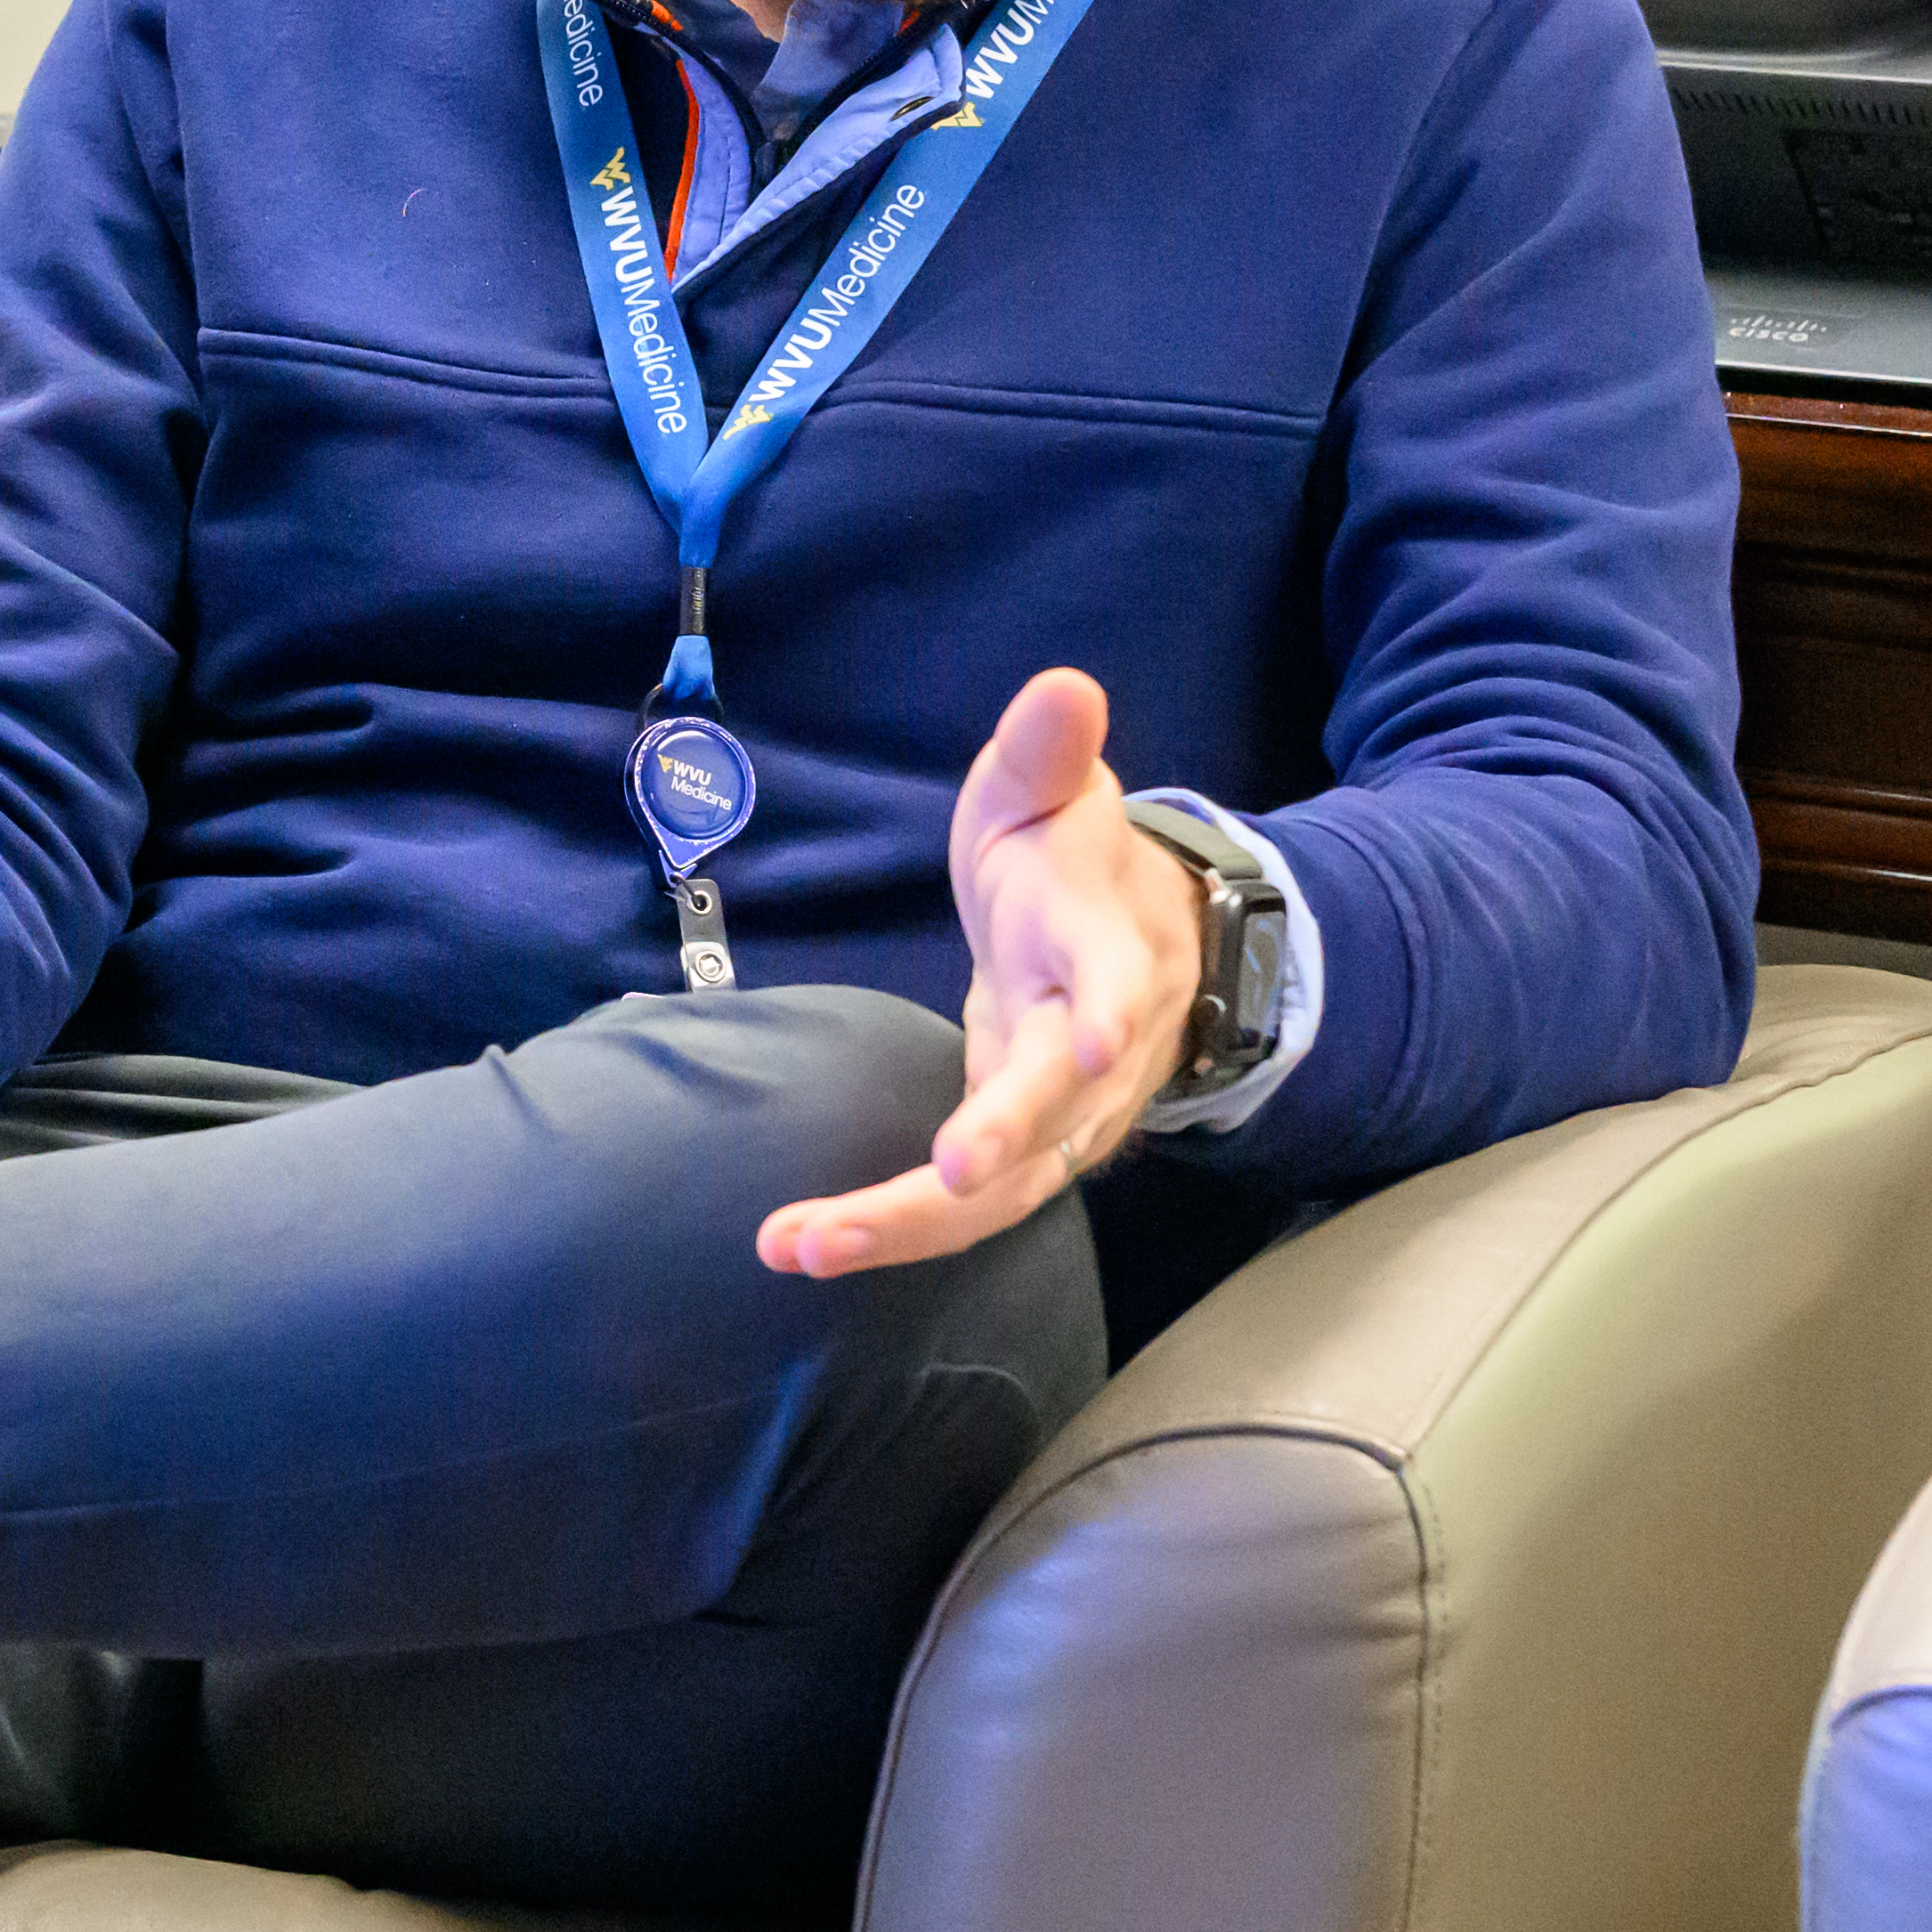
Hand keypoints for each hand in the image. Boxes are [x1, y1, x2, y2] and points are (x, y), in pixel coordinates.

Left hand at [754, 664, 1201, 1277]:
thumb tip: (1064, 685)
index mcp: (1107, 948)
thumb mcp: (1053, 791)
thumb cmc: (1072, 858)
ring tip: (797, 1244)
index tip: (1083, 1044)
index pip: (1115, 982)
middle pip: (1058, 1110)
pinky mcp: (1030, 1154)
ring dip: (910, 1223)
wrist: (1134, 940)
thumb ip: (1050, 751)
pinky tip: (804, 1245)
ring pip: (1007, 1188)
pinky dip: (893, 1230)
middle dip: (998, 1143)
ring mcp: (1070, 1115)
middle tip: (938, 1175)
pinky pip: (968, 1207)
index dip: (1104, 1012)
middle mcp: (1102, 1048)